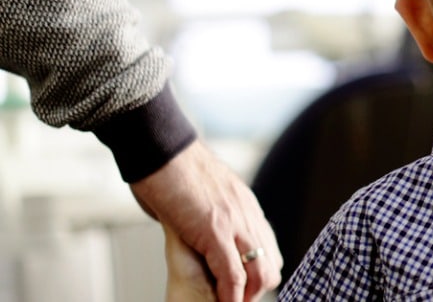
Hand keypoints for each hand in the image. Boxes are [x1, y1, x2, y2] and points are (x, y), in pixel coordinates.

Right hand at [131, 141, 281, 301]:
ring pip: (258, 272)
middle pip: (270, 265)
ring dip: (244, 296)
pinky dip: (230, 294)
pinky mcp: (214, 229)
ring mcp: (234, 222)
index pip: (269, 250)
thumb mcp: (203, 191)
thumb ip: (210, 209)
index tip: (243, 289)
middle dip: (255, 290)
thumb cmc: (171, 168)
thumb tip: (196, 222)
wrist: (160, 148)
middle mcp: (247, 215)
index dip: (259, 274)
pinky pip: (232, 272)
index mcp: (245, 206)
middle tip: (234, 299)